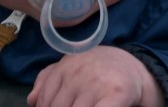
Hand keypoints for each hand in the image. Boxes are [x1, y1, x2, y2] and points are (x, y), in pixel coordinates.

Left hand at [27, 46, 164, 106]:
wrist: (134, 68)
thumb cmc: (99, 71)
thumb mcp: (73, 66)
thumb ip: (49, 79)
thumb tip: (31, 101)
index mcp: (66, 65)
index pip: (44, 101)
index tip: (62, 106)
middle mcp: (79, 73)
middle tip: (76, 105)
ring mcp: (96, 84)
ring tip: (88, 105)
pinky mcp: (115, 95)